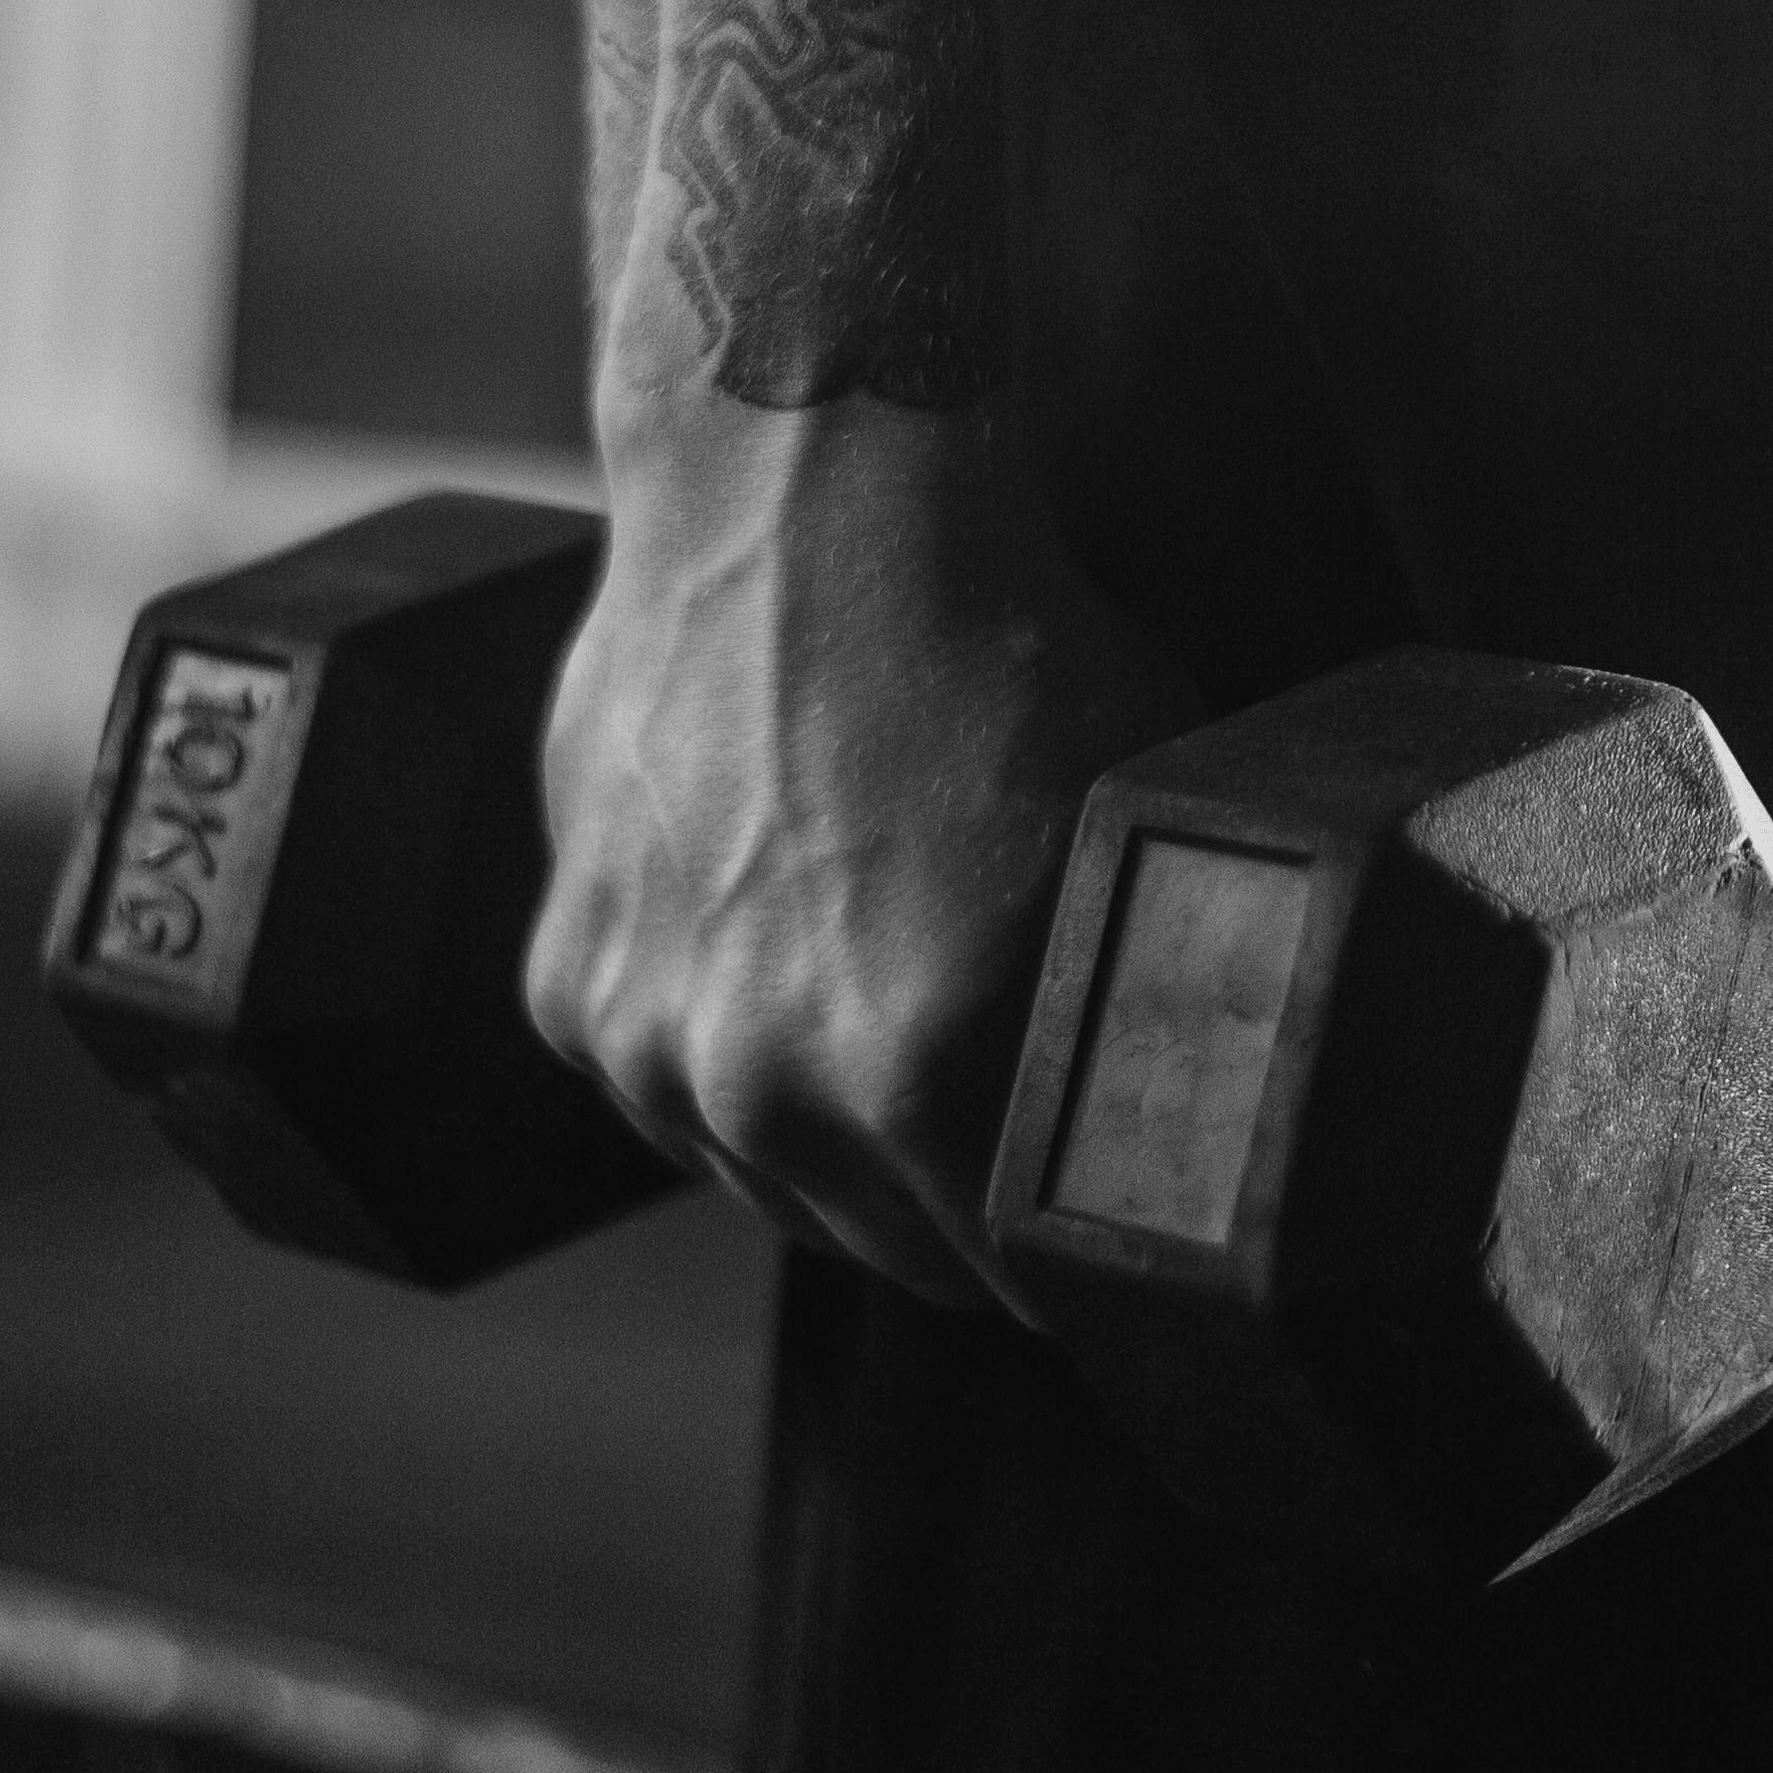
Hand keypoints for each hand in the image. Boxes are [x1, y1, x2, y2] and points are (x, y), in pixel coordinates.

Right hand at [525, 397, 1200, 1309]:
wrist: (801, 498)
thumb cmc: (998, 645)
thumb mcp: (1130, 845)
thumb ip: (1138, 1019)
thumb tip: (1204, 1121)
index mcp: (919, 1076)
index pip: (1018, 1274)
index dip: (1079, 1257)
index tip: (1106, 1221)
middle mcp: (764, 1085)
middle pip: (890, 1249)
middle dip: (960, 1209)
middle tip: (1017, 1123)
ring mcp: (645, 1040)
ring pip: (767, 1180)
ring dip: (833, 1141)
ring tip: (900, 1023)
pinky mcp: (568, 985)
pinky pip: (663, 1085)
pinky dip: (719, 1053)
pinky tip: (787, 958)